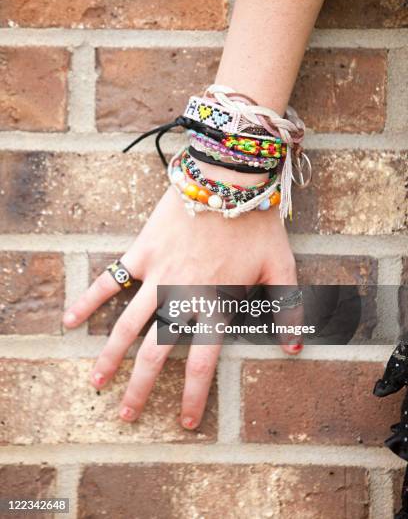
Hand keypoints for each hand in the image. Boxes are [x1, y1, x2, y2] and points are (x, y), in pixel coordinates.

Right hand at [63, 185, 299, 429]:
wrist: (228, 179)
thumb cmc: (256, 223)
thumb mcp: (280, 266)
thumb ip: (286, 308)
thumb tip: (295, 348)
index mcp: (215, 304)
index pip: (201, 362)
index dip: (193, 396)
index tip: (185, 422)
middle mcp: (182, 296)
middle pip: (156, 352)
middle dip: (140, 388)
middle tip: (127, 415)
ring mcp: (157, 274)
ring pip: (127, 324)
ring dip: (110, 356)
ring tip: (96, 382)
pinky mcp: (142, 252)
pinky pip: (111, 279)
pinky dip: (88, 299)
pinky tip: (70, 320)